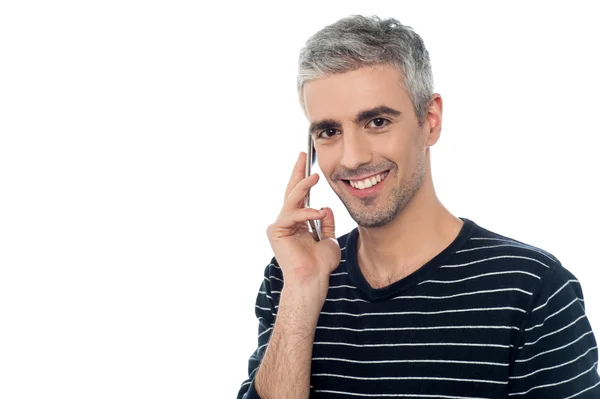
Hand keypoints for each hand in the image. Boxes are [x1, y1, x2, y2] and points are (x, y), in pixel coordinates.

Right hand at [266, 152, 340, 293]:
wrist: (312, 280)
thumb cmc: (320, 265)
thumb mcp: (329, 239)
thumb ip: (327, 223)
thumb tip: (326, 207)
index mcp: (297, 223)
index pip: (300, 197)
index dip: (304, 179)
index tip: (309, 163)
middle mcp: (286, 222)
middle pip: (291, 191)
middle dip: (297, 172)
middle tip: (303, 154)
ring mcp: (279, 226)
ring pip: (291, 199)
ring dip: (303, 186)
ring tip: (315, 176)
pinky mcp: (275, 231)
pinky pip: (292, 214)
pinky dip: (307, 212)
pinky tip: (320, 213)